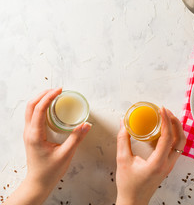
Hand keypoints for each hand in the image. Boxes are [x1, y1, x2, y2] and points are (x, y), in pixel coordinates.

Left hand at [5, 88, 91, 204]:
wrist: (38, 182)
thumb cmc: (50, 171)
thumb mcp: (66, 154)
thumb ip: (76, 138)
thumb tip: (86, 124)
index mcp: (35, 135)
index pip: (38, 109)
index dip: (48, 97)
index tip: (59, 90)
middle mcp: (29, 132)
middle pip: (31, 105)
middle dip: (43, 94)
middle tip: (57, 90)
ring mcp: (29, 133)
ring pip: (30, 110)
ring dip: (41, 99)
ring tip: (54, 95)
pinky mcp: (32, 135)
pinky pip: (33, 116)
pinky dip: (40, 107)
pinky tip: (51, 108)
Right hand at [115, 108, 185, 204]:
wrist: (133, 201)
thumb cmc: (128, 185)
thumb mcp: (122, 160)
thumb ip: (123, 140)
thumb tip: (124, 123)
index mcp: (158, 163)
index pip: (168, 137)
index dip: (166, 121)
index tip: (161, 109)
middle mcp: (168, 164)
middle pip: (180, 139)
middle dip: (175, 122)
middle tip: (166, 111)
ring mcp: (170, 165)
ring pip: (180, 143)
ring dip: (176, 128)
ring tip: (166, 117)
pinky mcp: (167, 165)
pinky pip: (174, 147)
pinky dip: (172, 136)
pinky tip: (162, 130)